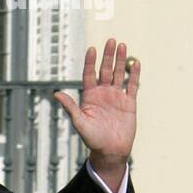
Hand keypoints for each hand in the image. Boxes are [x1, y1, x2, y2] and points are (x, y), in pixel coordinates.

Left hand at [53, 39, 138, 171]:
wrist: (110, 151)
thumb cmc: (92, 139)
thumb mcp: (80, 122)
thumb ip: (70, 107)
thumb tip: (56, 94)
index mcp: (90, 97)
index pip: (90, 75)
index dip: (91, 62)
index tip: (92, 49)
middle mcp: (103, 94)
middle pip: (105, 70)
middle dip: (108, 56)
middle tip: (111, 40)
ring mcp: (116, 97)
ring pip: (119, 74)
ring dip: (120, 60)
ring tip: (122, 45)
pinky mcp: (129, 103)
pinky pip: (131, 86)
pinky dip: (134, 75)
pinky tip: (135, 62)